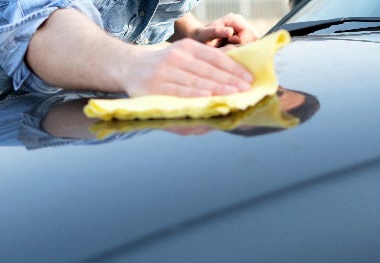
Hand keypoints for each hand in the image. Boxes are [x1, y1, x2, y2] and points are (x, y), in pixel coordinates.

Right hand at [120, 39, 252, 97]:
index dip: (234, 69)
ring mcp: (165, 71)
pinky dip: (195, 95)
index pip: (216, 58)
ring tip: (234, 96)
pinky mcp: (155, 87)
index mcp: (187, 47)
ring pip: (196, 81)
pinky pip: (179, 92)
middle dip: (230, 81)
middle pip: (209, 71)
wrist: (130, 68)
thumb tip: (232, 74)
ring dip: (217, 89)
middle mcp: (177, 57)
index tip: (249, 79)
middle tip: (246, 90)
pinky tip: (208, 98)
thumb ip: (204, 62)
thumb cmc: (164, 67)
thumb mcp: (183, 56)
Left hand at [193, 13, 259, 46]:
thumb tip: (230, 31)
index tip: (229, 43)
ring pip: (254, 42)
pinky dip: (244, 50)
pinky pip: (251, 45)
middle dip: (244, 46)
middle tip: (230, 47)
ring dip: (244, 48)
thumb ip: (217, 32)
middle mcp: (240, 22)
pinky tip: (234, 50)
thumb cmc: (201, 38)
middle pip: (254, 37)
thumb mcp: (206, 35)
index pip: (249, 32)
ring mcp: (243, 29)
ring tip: (230, 48)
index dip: (241, 41)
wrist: (200, 40)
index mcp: (233, 19)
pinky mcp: (244, 37)